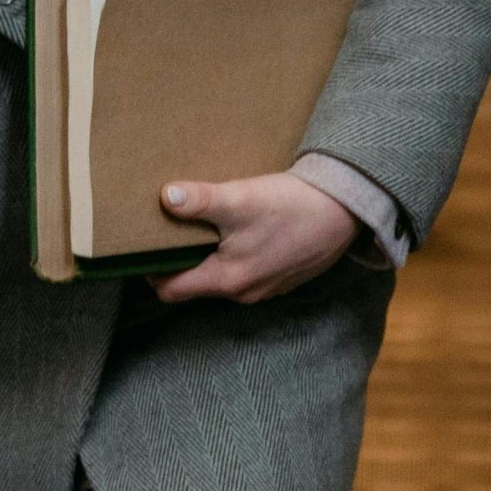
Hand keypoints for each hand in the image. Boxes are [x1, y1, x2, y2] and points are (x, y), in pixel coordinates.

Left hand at [149, 171, 360, 304]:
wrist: (345, 211)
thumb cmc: (291, 207)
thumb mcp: (240, 200)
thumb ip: (200, 201)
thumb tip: (165, 196)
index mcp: (226, 280)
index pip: (171, 291)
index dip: (152, 271)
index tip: (146, 247)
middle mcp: (244, 293)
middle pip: (196, 284)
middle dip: (182, 261)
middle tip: (172, 230)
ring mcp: (266, 289)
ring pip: (223, 278)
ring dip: (211, 257)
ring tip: (207, 227)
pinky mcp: (283, 278)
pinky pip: (248, 273)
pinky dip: (238, 256)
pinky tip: (245, 231)